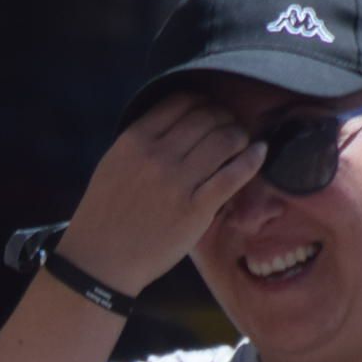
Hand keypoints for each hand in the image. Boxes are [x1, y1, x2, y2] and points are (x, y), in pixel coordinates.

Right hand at [54, 93, 265, 297]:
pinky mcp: (196, 210)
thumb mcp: (113, 164)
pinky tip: (259, 152)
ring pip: (224, 140)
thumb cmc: (106, 214)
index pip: (181, 102)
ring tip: (242, 141)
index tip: (210, 110)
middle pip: (206, 118)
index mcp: (134, 141)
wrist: (102, 260)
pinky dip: (252, 159)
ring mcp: (177, 183)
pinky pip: (233, 175)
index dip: (203, 102)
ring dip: (239, 135)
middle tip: (230, 126)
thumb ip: (142, 141)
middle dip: (224, 117)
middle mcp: (157, 156)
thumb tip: (179, 120)